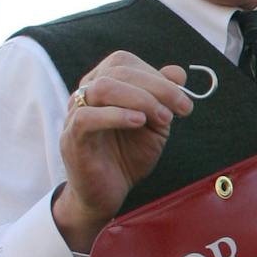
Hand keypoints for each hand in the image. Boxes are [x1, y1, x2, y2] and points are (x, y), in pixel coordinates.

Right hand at [51, 51, 194, 251]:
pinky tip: (139, 123)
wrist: (109, 193)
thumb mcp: (155, 124)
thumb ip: (164, 97)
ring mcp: (75, 114)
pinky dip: (117, 115)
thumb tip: (178, 71)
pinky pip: (88, 117)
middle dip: (157, 88)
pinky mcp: (72, 138)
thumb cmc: (129, 155)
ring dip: (141, 99)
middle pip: (118, 72)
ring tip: (163, 119)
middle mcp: (85, 93)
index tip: (184, 101)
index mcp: (103, 84)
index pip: (125, 63)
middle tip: (180, 110)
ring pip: (103, 88)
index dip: (157, 76)